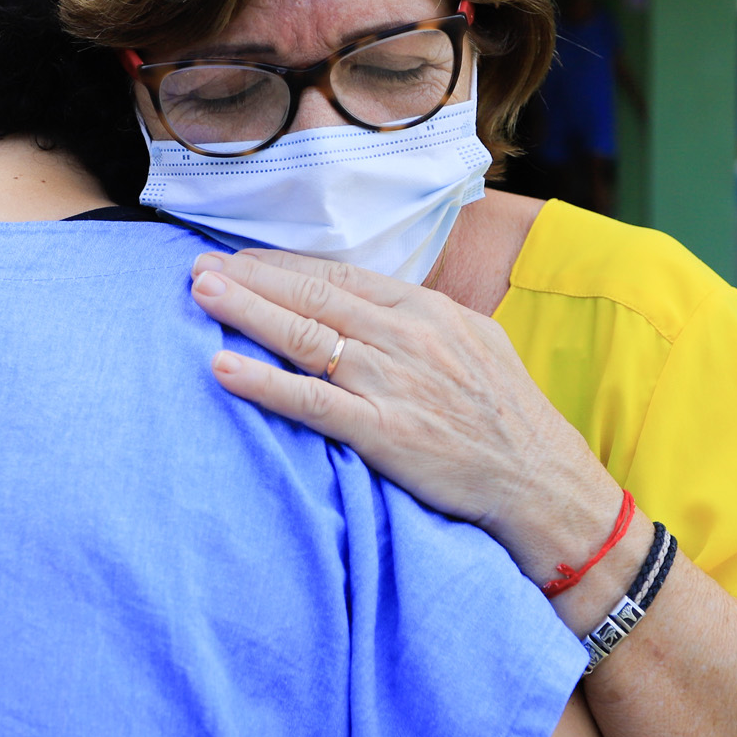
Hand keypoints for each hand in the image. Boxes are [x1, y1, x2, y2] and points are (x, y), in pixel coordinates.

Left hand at [187, 249, 621, 581]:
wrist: (539, 478)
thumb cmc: (505, 413)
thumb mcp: (472, 341)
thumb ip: (418, 320)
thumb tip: (370, 304)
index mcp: (424, 310)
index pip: (338, 276)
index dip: (283, 266)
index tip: (240, 259)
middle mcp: (404, 337)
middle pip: (313, 296)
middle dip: (250, 278)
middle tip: (197, 265)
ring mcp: (392, 383)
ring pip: (305, 336)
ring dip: (246, 311)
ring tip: (200, 293)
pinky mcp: (383, 431)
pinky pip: (311, 401)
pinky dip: (263, 382)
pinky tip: (223, 367)